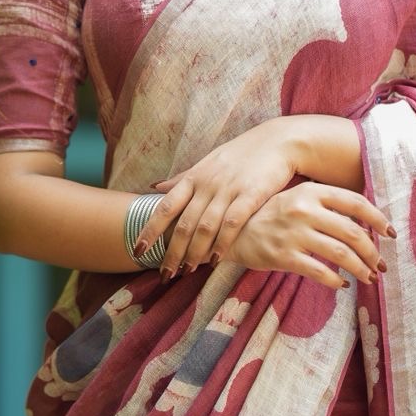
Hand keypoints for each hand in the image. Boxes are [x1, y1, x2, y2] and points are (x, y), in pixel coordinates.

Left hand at [132, 119, 298, 276]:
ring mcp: (229, 189)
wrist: (278, 141)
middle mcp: (207, 184)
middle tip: (164, 274)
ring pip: (205, 226)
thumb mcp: (207, 163)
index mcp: (194, 178)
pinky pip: (233, 223)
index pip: (165, 207)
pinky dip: (222, 243)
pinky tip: (215, 259)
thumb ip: (181, 179)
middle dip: (172, 251)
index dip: (150, 230)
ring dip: (194, 252)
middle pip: (184, 223)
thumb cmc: (241, 154)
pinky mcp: (251, 195)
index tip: (137, 250)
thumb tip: (154, 187)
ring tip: (186, 271)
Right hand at [227, 182, 393, 291]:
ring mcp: (293, 233)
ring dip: (360, 269)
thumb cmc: (270, 215)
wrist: (231, 230)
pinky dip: (336, 280)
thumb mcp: (297, 200)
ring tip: (369, 278)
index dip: (377, 218)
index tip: (390, 233)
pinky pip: (319, 271)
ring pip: (340, 253)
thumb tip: (365, 229)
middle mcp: (304, 209)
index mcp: (311, 191)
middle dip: (372, 252)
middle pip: (352, 232)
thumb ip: (327, 208)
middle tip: (381, 265)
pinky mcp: (282, 256)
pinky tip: (342, 284)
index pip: (355, 202)